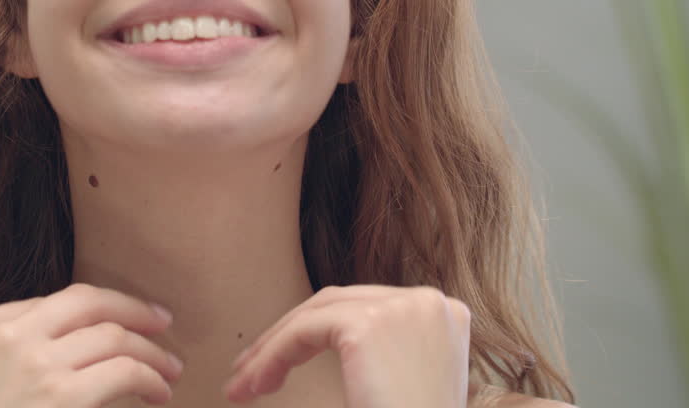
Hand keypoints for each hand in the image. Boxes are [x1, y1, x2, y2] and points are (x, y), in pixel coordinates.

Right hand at [0, 283, 183, 406]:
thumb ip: (2, 348)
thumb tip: (63, 343)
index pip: (56, 302)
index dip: (100, 306)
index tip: (124, 316)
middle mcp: (11, 336)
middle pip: (92, 305)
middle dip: (136, 312)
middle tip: (163, 324)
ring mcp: (37, 365)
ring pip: (114, 338)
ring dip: (151, 353)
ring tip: (169, 370)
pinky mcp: (62, 399)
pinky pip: (122, 372)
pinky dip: (149, 378)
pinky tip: (157, 392)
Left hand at [222, 285, 471, 407]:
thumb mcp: (399, 386)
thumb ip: (378, 357)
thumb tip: (313, 339)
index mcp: (443, 316)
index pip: (366, 308)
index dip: (319, 331)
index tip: (286, 364)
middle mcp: (428, 302)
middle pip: (340, 303)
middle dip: (290, 337)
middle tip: (254, 372)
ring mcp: (402, 308)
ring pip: (317, 314)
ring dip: (274, 348)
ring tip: (244, 383)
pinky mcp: (370, 324)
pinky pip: (303, 331)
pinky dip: (273, 355)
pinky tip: (258, 384)